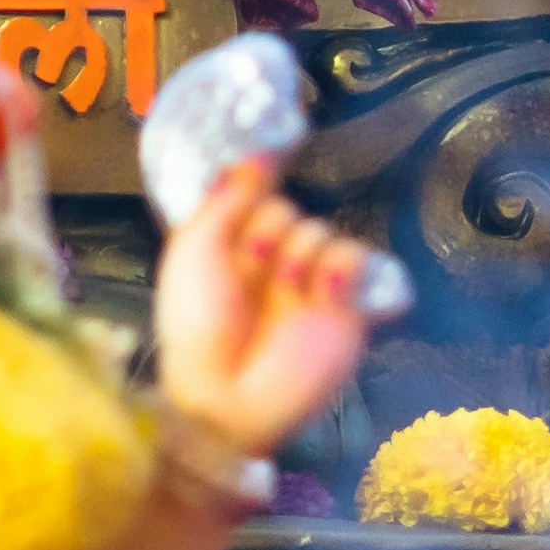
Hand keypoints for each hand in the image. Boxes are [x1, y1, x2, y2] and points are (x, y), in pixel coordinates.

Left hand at [148, 153, 390, 460]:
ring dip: (298, 251)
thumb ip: (224, 199)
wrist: (227, 395)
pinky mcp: (345, 308)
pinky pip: (356, 259)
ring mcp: (308, 284)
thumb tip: (256, 155)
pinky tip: (326, 285)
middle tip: (251, 264)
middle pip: (286, 208)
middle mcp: (270, 261)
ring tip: (285, 287)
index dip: (254, 183)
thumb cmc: (196, 321)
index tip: (263, 162)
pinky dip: (343, 264)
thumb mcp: (193, 250)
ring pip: (319, 229)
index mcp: (229, 246)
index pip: (252, 194)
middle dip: (268, 228)